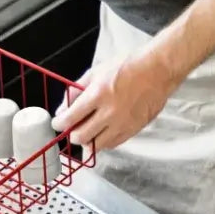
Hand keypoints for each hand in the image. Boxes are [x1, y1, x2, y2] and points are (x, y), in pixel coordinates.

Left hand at [51, 49, 180, 150]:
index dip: (59, 124)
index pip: (71, 118)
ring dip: (87, 141)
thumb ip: (75, 91)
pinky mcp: (134, 129)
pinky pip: (113, 144)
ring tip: (87, 131)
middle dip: (72, 134)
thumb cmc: (126, 67)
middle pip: (82, 137)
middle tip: (71, 128)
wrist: (157, 71)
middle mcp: (110, 112)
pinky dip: (103, 141)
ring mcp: (123, 123)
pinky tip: (102, 132)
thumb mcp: (95, 72)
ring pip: (97, 145)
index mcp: (98, 95)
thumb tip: (62, 109)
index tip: (57, 124)